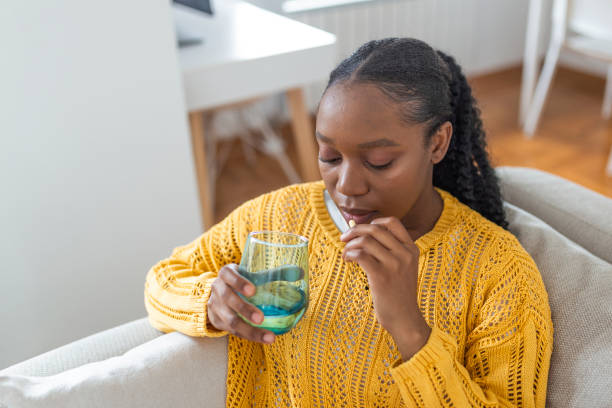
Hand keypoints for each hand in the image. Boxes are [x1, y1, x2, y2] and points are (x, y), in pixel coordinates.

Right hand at [208, 264, 275, 343]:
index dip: (238, 282)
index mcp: (226, 274)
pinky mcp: (218, 322)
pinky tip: (264, 339)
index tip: (252, 290)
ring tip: (269, 337)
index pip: (228, 275)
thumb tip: (301, 272)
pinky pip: (233, 331)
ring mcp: (215, 307)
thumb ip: (274, 273)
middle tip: (260, 318)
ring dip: (250, 330)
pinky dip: (249, 336)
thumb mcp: (252, 274)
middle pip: (228, 299)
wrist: (219, 295)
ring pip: (230, 321)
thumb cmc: (241, 281)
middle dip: (244, 310)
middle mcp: (218, 289)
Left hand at [340, 217, 430, 359]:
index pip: (393, 222)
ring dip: (350, 245)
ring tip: (345, 254)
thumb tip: (363, 235)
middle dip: (355, 231)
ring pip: (365, 241)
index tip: (361, 230)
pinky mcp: (381, 276)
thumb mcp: (404, 268)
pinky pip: (360, 255)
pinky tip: (347, 260)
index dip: (374, 221)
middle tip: (344, 238)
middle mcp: (404, 254)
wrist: (405, 318)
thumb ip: (392, 251)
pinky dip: (350, 255)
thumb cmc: (399, 294)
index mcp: (411, 249)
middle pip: (375, 229)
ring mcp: (394, 264)